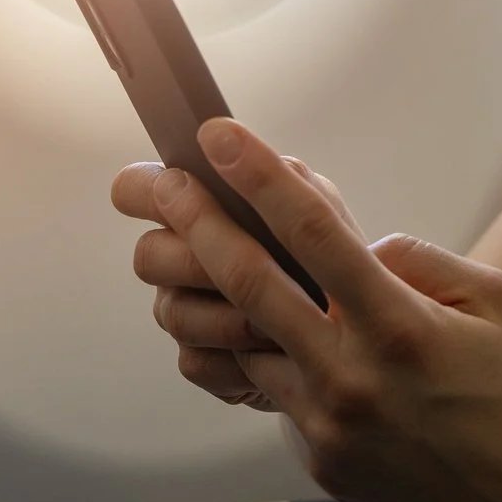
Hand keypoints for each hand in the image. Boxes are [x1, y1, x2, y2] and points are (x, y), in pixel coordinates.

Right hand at [110, 152, 361, 409]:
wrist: (362, 339)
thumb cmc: (342, 261)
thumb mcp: (328, 215)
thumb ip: (283, 181)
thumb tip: (222, 137)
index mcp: (204, 205)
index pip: (139, 188)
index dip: (142, 188)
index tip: (175, 182)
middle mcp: (183, 256)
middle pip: (149, 255)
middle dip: (196, 260)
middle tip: (251, 264)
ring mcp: (187, 311)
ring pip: (173, 313)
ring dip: (228, 317)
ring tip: (281, 324)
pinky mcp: (204, 363)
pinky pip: (197, 363)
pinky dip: (239, 362)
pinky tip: (277, 358)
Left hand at [138, 118, 501, 501]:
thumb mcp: (497, 303)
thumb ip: (420, 263)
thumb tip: (362, 250)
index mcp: (398, 325)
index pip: (311, 231)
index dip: (259, 176)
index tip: (219, 136)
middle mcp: (351, 375)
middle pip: (248, 283)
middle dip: (197, 224)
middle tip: (165, 186)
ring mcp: (329, 425)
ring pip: (247, 344)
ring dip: (216, 297)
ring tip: (196, 257)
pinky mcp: (323, 462)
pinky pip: (278, 394)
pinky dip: (269, 355)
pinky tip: (274, 333)